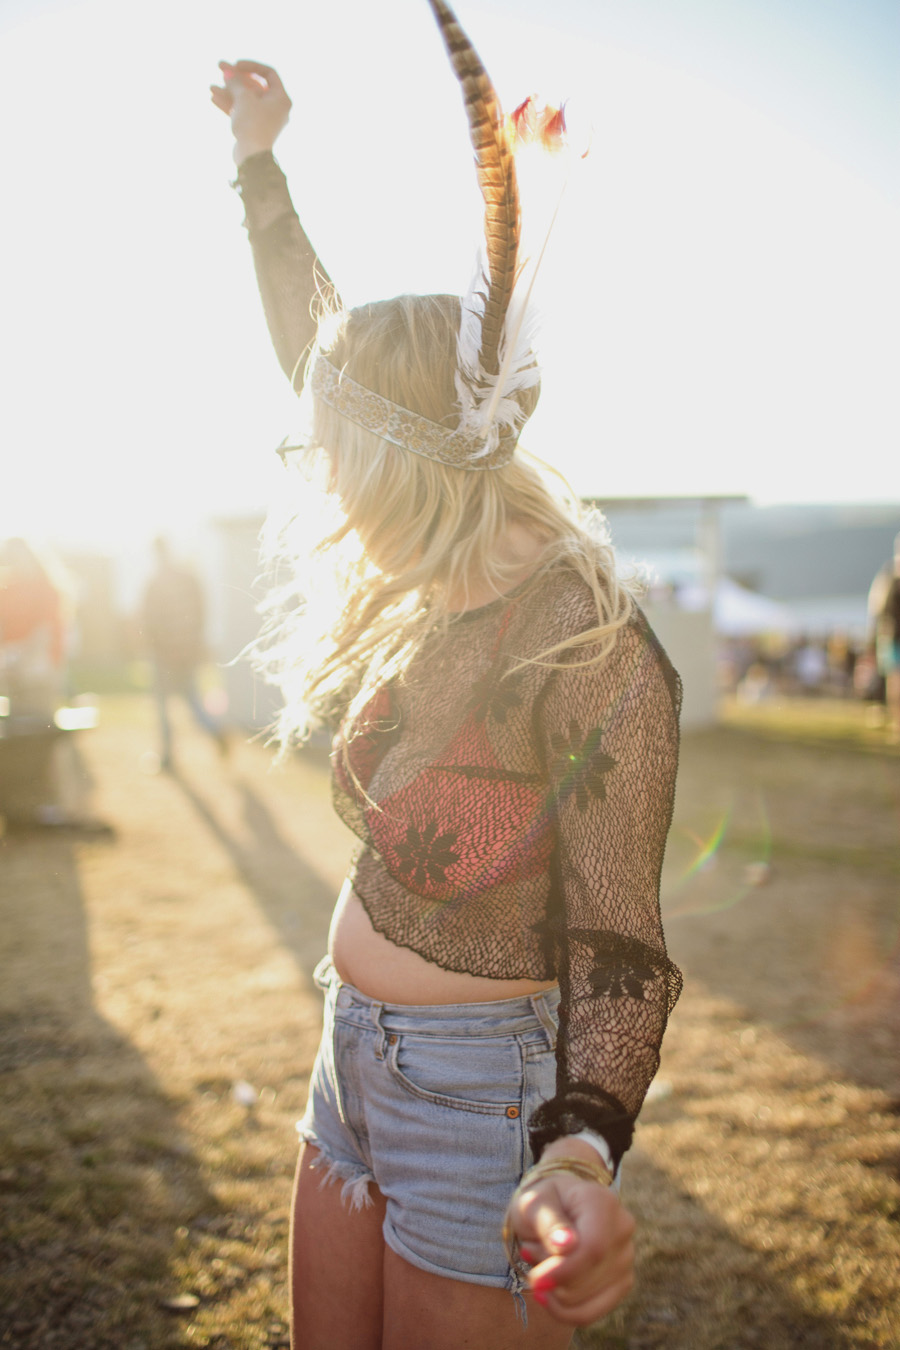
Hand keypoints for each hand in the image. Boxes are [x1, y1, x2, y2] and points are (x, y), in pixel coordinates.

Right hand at [209, 60, 291, 165]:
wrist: (251, 157)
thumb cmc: (252, 124)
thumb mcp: (243, 98)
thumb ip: (236, 82)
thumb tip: (229, 73)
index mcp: (281, 98)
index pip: (268, 73)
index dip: (251, 66)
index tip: (236, 65)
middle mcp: (276, 108)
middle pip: (254, 86)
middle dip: (235, 78)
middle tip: (219, 67)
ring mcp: (265, 120)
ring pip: (246, 100)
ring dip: (229, 92)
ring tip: (211, 87)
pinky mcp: (255, 130)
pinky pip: (243, 113)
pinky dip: (230, 106)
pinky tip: (213, 98)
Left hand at [508, 1143, 635, 1325]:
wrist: (553, 1210)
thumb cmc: (541, 1204)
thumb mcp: (533, 1204)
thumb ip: (547, 1221)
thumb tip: (567, 1245)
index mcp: (602, 1202)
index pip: (593, 1248)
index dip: (564, 1270)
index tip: (536, 1280)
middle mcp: (622, 1229)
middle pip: (588, 1276)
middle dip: (552, 1276)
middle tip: (530, 1252)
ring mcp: (627, 1257)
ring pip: (587, 1298)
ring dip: (554, 1290)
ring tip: (542, 1262)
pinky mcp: (623, 1282)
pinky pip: (592, 1313)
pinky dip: (564, 1310)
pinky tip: (549, 1295)